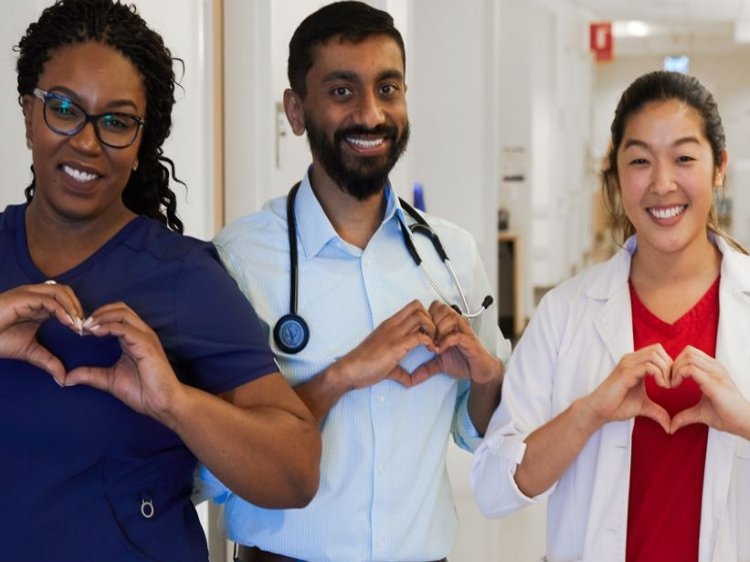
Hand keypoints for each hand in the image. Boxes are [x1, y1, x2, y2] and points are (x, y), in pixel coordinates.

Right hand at [0, 283, 83, 382]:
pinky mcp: (22, 297)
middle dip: (79, 308)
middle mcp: (36, 296)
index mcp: (39, 305)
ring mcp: (29, 294)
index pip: (66, 301)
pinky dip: (62, 310)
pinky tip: (68, 323)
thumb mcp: (30, 352)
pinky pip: (49, 299)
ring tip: (78, 326)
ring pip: (61, 292)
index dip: (78, 313)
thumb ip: (49, 362)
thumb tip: (64, 379)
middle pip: (67, 292)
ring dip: (73, 308)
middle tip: (85, 327)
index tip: (86, 331)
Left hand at [65, 302, 184, 423]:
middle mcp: (141, 333)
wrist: (160, 403)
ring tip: (86, 328)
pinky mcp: (146, 345)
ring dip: (101, 317)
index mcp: (134, 338)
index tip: (79, 330)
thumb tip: (66, 378)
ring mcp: (145, 337)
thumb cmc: (142, 391)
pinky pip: (125, 328)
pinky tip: (95, 333)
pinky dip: (108, 326)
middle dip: (98, 312)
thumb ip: (90, 375)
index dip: (97, 318)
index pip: (117, 315)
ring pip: (123, 313)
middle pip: (120, 308)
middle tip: (81, 325)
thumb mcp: (109, 380)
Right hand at [334, 300, 436, 388]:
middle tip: (435, 336)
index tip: (430, 332)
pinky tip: (432, 351)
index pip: (412, 307)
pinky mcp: (395, 346)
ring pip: (421, 317)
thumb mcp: (387, 365)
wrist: (350, 370)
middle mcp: (392, 325)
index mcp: (390, 325)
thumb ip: (400, 371)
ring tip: (434, 343)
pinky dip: (431, 342)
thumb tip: (409, 381)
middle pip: (418, 306)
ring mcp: (394, 334)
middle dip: (432, 319)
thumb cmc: (364, 366)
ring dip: (433, 329)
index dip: (426, 316)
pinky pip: (420, 337)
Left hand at [410, 301, 501, 385]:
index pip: (435, 307)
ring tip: (434, 343)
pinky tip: (440, 350)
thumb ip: (425, 368)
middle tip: (426, 337)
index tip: (420, 332)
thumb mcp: (439, 364)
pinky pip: (457, 335)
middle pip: (441, 308)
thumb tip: (410, 378)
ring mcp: (465, 331)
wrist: (481, 371)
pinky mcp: (470, 341)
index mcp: (449, 324)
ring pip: (450, 317)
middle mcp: (457, 324)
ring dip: (439, 329)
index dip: (425, 317)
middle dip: (430, 322)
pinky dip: (446, 342)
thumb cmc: (463, 361)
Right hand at [582, 343, 671, 432]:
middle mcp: (631, 360)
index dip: (669, 364)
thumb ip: (658, 411)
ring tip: (667, 385)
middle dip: (670, 366)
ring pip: (654, 355)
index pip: (657, 351)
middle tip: (671, 383)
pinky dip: (660, 374)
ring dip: (666, 370)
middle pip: (658, 349)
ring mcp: (627, 365)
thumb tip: (670, 426)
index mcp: (635, 363)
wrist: (600, 410)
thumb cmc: (617, 405)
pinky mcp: (626, 373)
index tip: (672, 382)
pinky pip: (648, 366)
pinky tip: (662, 386)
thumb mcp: (643, 407)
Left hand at [670, 346, 749, 436]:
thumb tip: (670, 426)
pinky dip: (678, 375)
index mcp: (713, 370)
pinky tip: (674, 386)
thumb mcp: (700, 413)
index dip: (676, 363)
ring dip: (674, 369)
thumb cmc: (727, 416)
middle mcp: (715, 368)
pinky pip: (691, 369)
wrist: (745, 424)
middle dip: (673, 364)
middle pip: (688, 351)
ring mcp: (716, 373)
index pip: (690, 353)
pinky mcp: (714, 382)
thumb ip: (685, 415)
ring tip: (671, 384)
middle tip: (668, 380)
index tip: (670, 379)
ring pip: (688, 357)